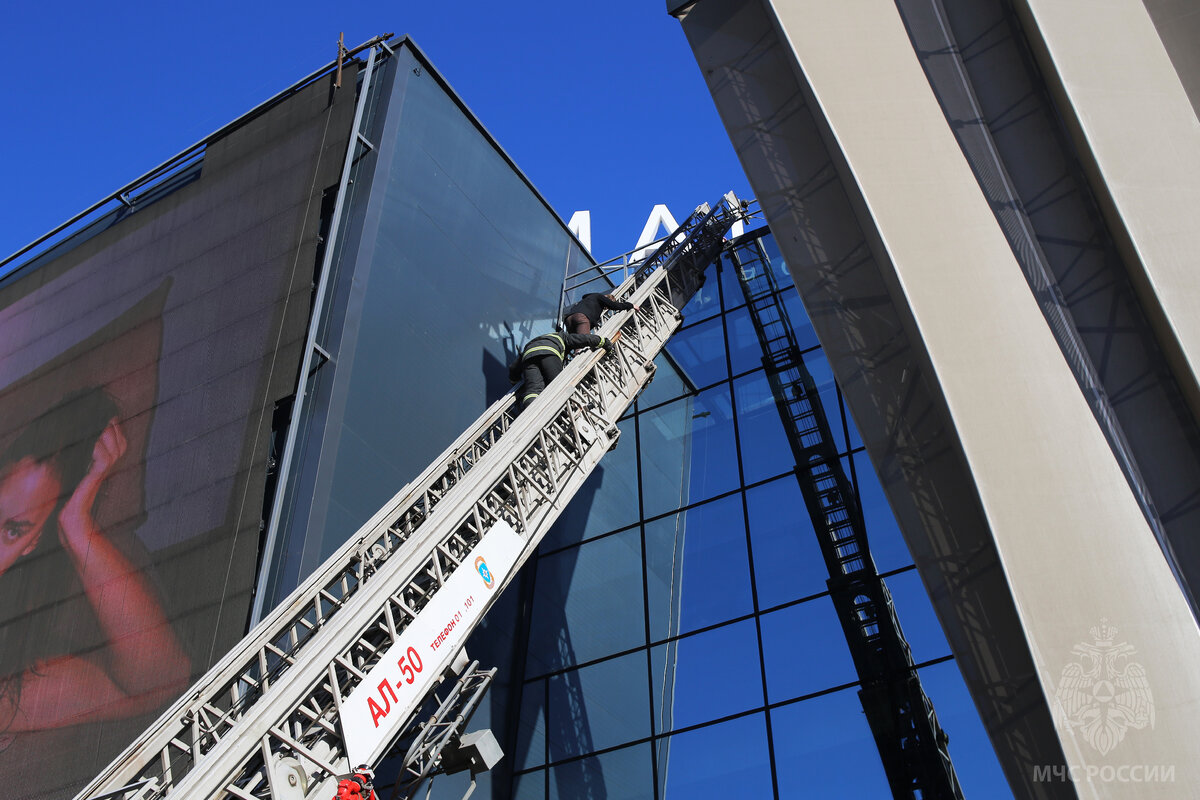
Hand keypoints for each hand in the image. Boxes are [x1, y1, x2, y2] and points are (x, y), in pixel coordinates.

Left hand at [59, 419, 126, 543]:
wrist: (73, 521)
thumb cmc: (72, 504)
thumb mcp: (76, 479)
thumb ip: (80, 468)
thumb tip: (74, 454)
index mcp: (101, 469)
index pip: (116, 449)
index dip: (117, 434)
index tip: (113, 419)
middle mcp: (104, 472)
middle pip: (120, 448)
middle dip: (117, 432)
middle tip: (112, 419)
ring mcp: (100, 477)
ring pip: (113, 453)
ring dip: (110, 439)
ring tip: (106, 428)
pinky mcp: (93, 482)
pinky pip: (102, 465)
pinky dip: (101, 453)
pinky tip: (96, 446)